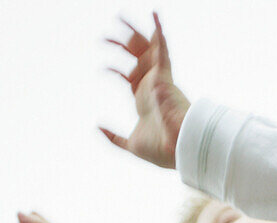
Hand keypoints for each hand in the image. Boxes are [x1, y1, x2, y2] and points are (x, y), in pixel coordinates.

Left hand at [100, 12, 189, 168]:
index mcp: (145, 99)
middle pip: (136, 59)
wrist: (176, 149)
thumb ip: (114, 137)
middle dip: (121, 46)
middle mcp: (152, 86)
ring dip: (132, 33)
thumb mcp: (130, 144)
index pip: (130, 78)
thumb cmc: (160, 150)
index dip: (117, 71)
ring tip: (119, 17)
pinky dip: (158, 32)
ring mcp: (159, 79)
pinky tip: (154, 14)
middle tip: (106, 36)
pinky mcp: (165, 75)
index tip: (105, 69)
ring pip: (144, 49)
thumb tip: (97, 127)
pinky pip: (162, 49)